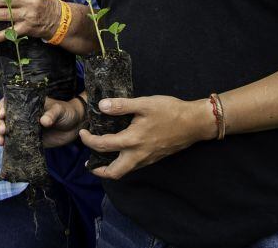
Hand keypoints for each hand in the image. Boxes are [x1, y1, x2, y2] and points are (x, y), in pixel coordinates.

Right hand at [0, 95, 86, 147]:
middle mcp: (23, 116)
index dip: (2, 107)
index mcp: (28, 104)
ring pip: (8, 131)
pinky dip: (10, 146)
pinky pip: (17, 142)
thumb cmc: (66, 111)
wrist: (76, 125)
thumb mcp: (59, 110)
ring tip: (1, 141)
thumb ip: (52, 114)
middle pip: (5, 118)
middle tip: (3, 129)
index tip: (2, 113)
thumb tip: (44, 122)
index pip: (10, 102)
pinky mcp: (30, 140)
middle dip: (0, 123)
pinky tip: (6, 149)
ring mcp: (26, 128)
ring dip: (2, 136)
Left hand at [79, 95, 213, 179]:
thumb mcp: (144, 103)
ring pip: (125, 171)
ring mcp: (147, 159)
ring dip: (111, 168)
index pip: (103, 145)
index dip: (88, 140)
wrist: (195, 123)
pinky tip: (123, 151)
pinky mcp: (155, 158)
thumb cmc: (170, 111)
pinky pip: (135, 166)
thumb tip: (101, 106)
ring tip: (103, 158)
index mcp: (132, 140)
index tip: (82, 133)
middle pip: (114, 172)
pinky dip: (124, 163)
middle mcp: (138, 155)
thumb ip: (121, 106)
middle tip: (89, 163)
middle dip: (99, 170)